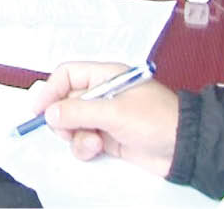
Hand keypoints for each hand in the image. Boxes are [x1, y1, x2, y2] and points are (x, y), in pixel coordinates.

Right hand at [30, 61, 179, 176]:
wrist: (184, 148)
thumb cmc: (156, 119)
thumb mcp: (116, 112)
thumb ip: (80, 111)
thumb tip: (50, 113)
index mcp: (106, 75)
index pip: (68, 75)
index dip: (51, 90)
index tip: (38, 110)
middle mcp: (102, 94)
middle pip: (65, 101)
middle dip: (62, 118)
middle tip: (65, 130)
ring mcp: (104, 117)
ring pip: (72, 124)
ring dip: (76, 135)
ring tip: (93, 142)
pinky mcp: (107, 138)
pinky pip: (83, 140)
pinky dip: (84, 146)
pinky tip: (97, 149)